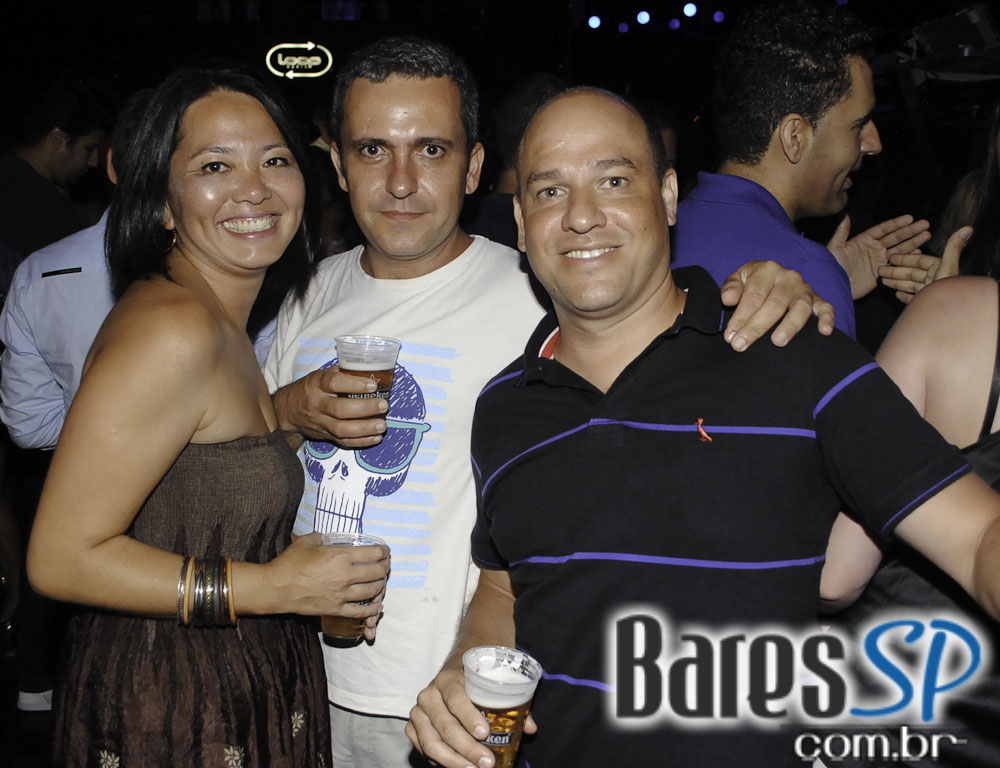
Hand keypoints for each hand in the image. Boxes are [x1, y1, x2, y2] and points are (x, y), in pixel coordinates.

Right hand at [264, 533, 388, 634]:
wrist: (276, 587)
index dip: (384, 551)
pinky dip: (372, 609)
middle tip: (385, 564)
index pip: (373, 553)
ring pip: (373, 591)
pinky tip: (377, 605)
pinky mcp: (336, 609)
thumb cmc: (290, 563)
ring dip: (381, 585)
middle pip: (377, 572)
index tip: (385, 551)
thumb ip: (322, 537)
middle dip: (385, 567)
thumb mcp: (307, 541)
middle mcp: (345, 575)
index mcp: (340, 556)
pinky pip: (361, 611)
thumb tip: (328, 537)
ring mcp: (342, 594)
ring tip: (380, 581)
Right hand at [272, 366, 387, 446]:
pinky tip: (376, 437)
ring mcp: (320, 422)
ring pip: (341, 429)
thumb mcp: (322, 375)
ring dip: (364, 429)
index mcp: (317, 384)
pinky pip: (343, 442)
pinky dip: (361, 441)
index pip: (334, 383)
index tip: (373, 385)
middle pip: (339, 409)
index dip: (354, 384)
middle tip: (383, 405)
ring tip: (382, 425)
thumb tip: (371, 370)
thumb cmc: (312, 388)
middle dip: (364, 408)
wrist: (288, 410)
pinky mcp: (325, 435)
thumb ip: (343, 373)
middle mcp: (317, 404)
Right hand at [407, 667, 537, 767]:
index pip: (456, 699)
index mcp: (447, 679)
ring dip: (454, 761)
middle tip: (487, 762)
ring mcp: (418, 713)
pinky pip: (424, 751)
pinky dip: (441, 762)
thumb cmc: (473, 682)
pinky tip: (460, 766)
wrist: (451, 673)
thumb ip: (511, 705)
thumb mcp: (490, 684)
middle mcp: (428, 695)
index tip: (485, 733)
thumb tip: (531, 728)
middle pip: (445, 726)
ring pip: (432, 743)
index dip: (469, 717)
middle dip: (467, 748)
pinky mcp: (412, 729)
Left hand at [720, 260, 834, 350]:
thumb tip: (728, 299)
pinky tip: (824, 331)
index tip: (731, 336)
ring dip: (789, 326)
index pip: (754, 296)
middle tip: (741, 345)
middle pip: (774, 304)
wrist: (772, 276)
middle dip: (756, 327)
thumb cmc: (753, 282)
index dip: (741, 317)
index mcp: (767, 270)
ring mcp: (804, 289)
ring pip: (800, 307)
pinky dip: (827, 318)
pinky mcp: (817, 299)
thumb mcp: (738, 278)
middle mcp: (788, 277)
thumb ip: (731, 287)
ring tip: (777, 342)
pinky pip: (826, 307)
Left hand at [826, 214, 931, 298]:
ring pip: (899, 249)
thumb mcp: (834, 249)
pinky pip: (897, 264)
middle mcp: (873, 249)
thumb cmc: (830, 267)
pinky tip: (919, 251)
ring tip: (926, 234)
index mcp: (863, 240)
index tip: (909, 218)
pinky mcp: (881, 273)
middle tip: (925, 224)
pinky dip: (908, 258)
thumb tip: (845, 215)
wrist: (833, 287)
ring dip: (913, 241)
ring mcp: (878, 260)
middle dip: (910, 230)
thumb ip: (842, 233)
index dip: (896, 223)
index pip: (883, 229)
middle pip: (895, 237)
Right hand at [879, 226, 971, 303]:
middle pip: (912, 273)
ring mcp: (931, 293)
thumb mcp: (949, 265)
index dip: (904, 258)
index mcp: (940, 269)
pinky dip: (904, 296)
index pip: (919, 261)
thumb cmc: (947, 290)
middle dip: (895, 271)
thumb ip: (953, 246)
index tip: (891, 257)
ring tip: (882, 280)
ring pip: (911, 285)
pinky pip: (913, 299)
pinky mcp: (926, 305)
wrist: (947, 316)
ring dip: (896, 282)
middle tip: (880, 269)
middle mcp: (936, 280)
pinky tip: (897, 294)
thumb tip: (967, 228)